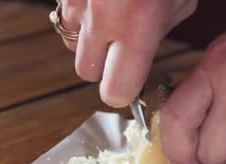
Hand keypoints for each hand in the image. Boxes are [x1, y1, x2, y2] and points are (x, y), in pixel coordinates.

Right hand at [58, 0, 196, 106]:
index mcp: (137, 22)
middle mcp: (100, 16)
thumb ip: (160, 30)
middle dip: (103, 67)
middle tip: (122, 48)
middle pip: (87, 72)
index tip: (133, 84)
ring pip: (72, 43)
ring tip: (110, 18)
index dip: (125, 92)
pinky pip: (65, 15)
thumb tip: (145, 49)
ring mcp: (75, 0)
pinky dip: (80, 14)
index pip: (116, 91)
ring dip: (88, 39)